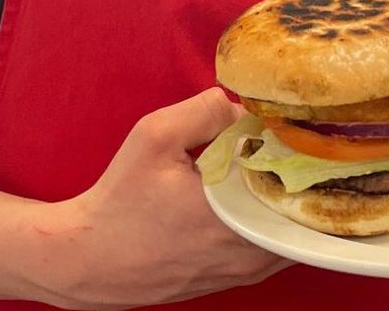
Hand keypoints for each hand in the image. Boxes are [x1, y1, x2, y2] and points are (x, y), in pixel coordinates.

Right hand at [19, 88, 290, 307]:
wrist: (89, 259)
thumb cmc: (121, 199)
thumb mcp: (156, 135)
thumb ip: (206, 110)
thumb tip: (245, 112)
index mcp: (233, 215)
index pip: (293, 174)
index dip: (293, 143)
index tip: (285, 122)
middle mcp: (248, 251)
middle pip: (299, 202)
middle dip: (296, 167)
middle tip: (281, 138)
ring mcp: (245, 271)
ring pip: (291, 226)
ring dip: (286, 194)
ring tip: (268, 161)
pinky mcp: (236, 278)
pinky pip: (275, 243)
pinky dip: (274, 217)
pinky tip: (254, 191)